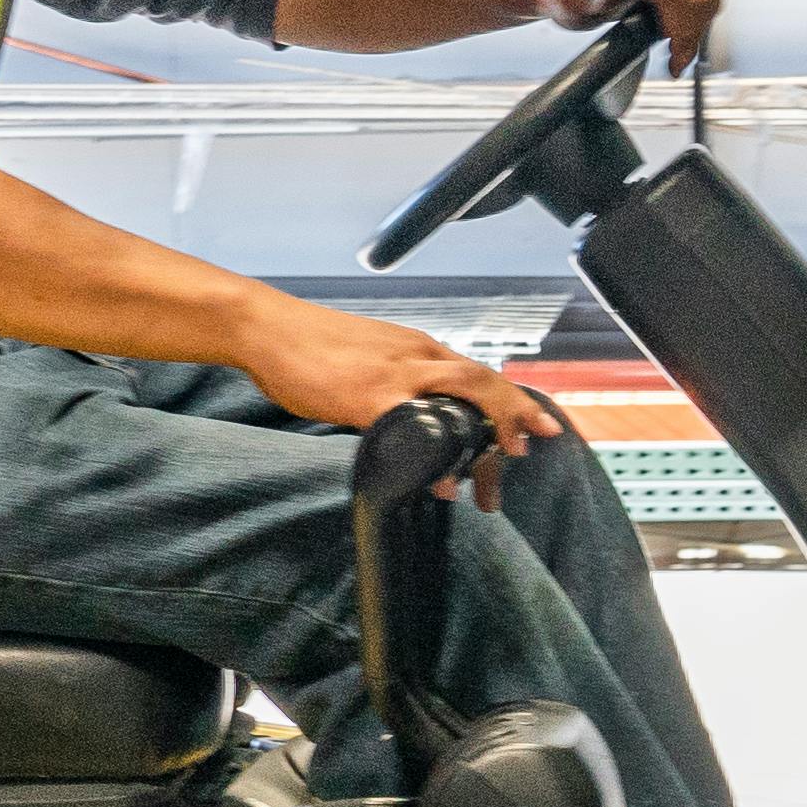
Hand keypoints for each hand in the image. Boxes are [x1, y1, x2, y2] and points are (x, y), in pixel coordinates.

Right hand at [237, 292, 560, 458]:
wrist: (268, 327)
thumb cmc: (312, 346)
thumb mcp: (369, 359)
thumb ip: (397, 384)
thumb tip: (416, 416)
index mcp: (419, 348)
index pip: (480, 372)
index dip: (512, 400)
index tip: (536, 424)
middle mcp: (417, 356)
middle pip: (484, 381)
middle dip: (518, 413)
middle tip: (539, 443)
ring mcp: (395, 374)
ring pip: (465, 393)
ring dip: (492, 429)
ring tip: (504, 462)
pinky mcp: (368, 396)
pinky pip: (415, 425)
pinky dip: (436, 454)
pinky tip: (442, 479)